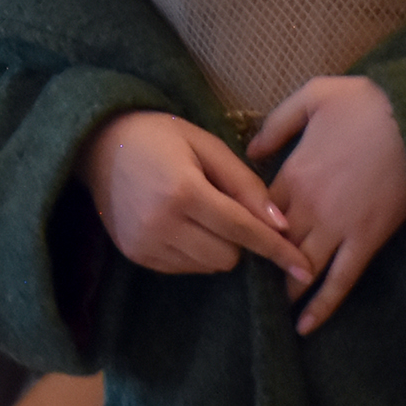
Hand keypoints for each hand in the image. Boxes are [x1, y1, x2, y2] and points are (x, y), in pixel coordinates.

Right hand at [79, 112, 307, 284]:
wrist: (100, 144)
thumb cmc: (162, 137)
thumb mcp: (209, 146)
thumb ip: (246, 185)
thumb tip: (281, 224)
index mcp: (184, 191)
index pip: (243, 230)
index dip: (277, 249)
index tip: (304, 265)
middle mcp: (162, 224)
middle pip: (229, 257)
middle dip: (241, 241)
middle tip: (232, 211)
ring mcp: (145, 244)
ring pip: (208, 266)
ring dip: (219, 247)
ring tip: (203, 213)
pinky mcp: (136, 255)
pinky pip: (184, 268)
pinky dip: (195, 252)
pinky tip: (183, 223)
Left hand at [250, 77, 405, 335]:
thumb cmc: (367, 101)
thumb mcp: (313, 97)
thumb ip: (277, 124)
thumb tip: (250, 151)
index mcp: (293, 173)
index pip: (254, 213)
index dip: (242, 229)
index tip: (230, 242)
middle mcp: (309, 207)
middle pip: (272, 246)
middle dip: (257, 266)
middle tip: (242, 285)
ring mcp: (338, 227)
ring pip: (301, 270)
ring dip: (282, 292)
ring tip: (267, 312)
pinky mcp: (367, 240)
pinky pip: (341, 280)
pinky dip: (322, 306)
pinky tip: (305, 326)